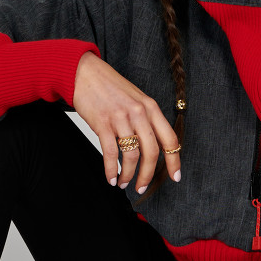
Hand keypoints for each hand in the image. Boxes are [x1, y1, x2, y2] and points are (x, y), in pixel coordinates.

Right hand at [72, 50, 180, 191]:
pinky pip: (111, 153)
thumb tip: (153, 147)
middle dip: (148, 175)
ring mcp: (121, 118)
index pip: (170, 139)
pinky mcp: (103, 123)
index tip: (175, 177)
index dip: (174, 161)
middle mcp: (139, 112)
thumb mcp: (136, 99)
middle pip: (152, 152)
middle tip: (142, 187)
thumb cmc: (110, 88)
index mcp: (150, 107)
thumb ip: (146, 119)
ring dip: (129, 175)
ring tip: (123, 183)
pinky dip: (112, 170)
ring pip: (132, 155)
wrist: (85, 73)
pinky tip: (111, 177)